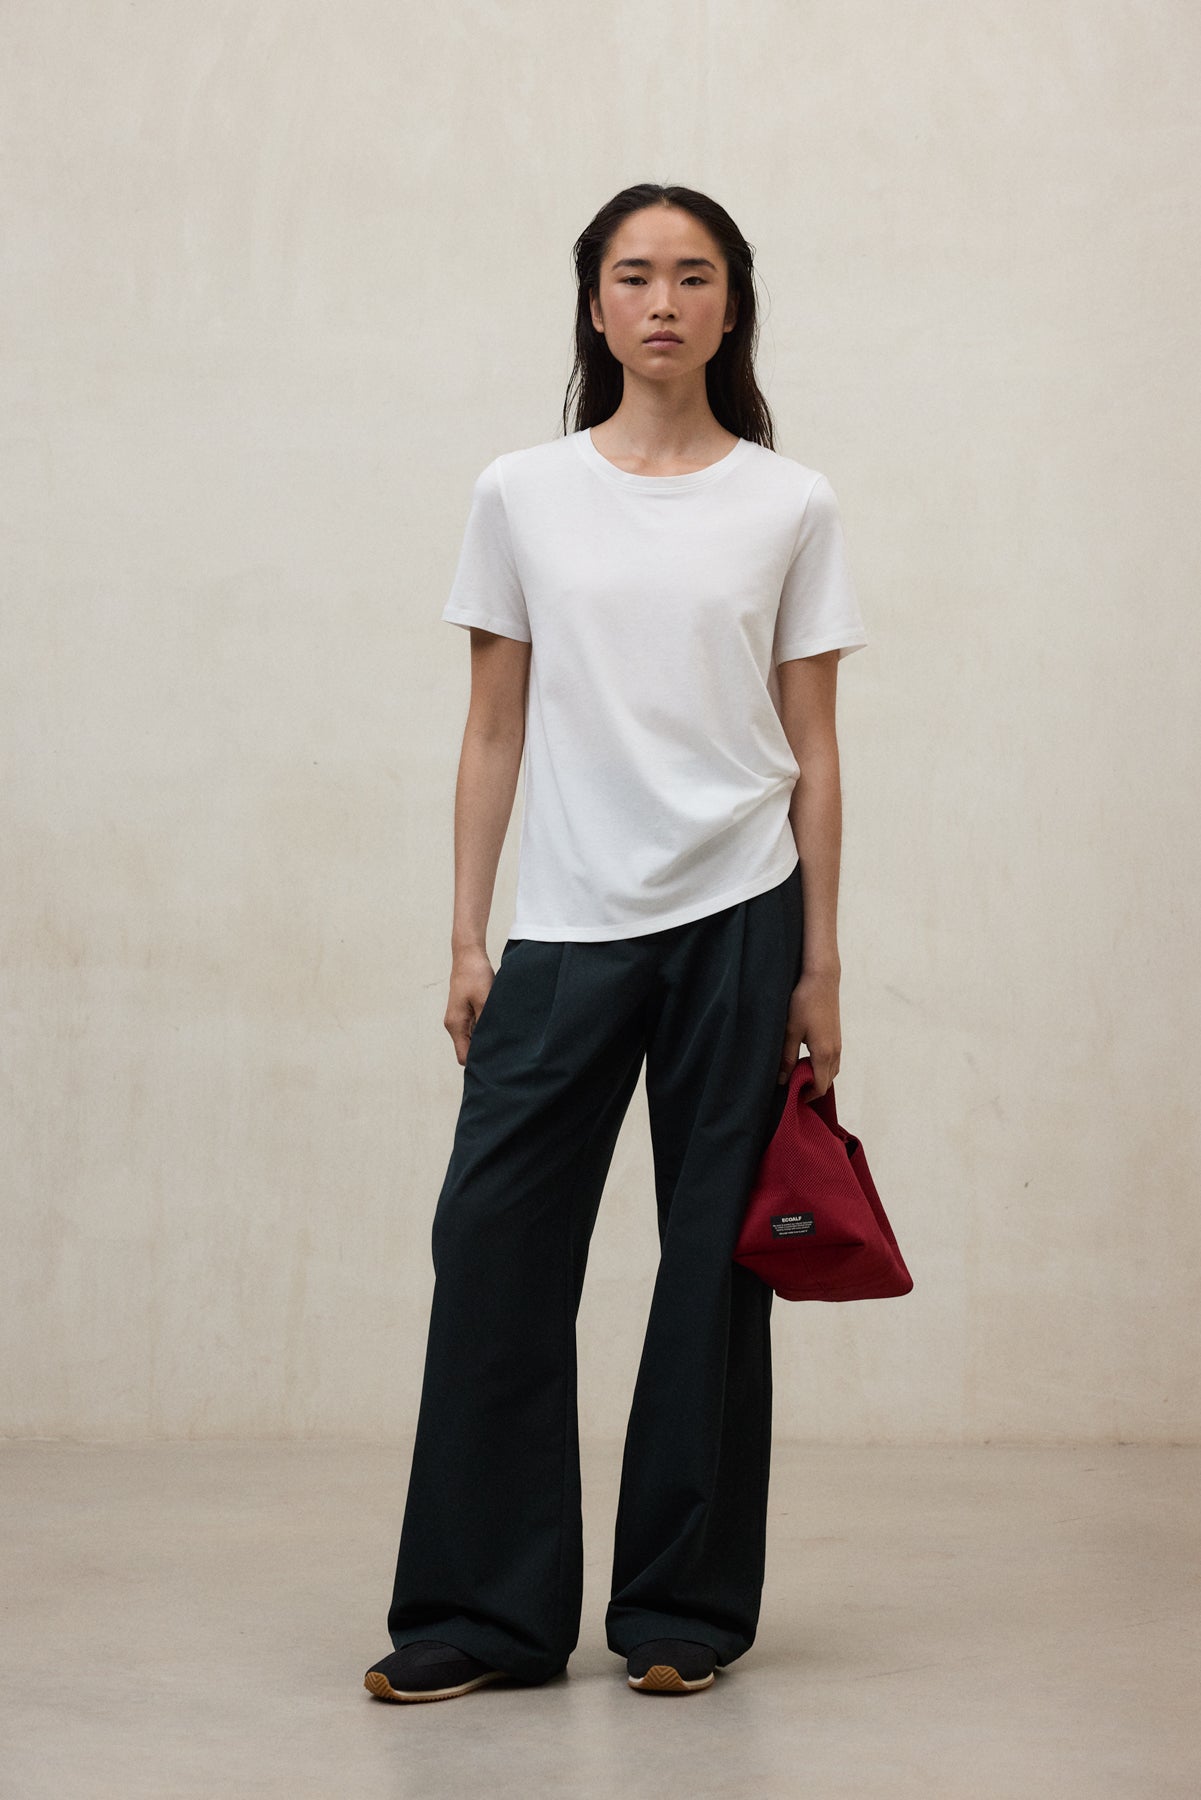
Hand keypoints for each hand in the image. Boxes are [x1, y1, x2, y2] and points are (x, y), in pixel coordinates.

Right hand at [445, 944, 495, 1066]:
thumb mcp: (485, 1001)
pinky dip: (486, 1030)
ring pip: (472, 1039)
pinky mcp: (465, 1012)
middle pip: (468, 1050)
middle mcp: (455, 1025)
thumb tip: (492, 1046)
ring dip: (486, 1041)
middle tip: (506, 1054)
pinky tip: (499, 1027)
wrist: (468, 955)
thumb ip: (487, 1025)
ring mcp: (459, 1019)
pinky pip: (475, 1028)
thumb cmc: (475, 975)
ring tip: (505, 1040)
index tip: (497, 1064)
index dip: (479, 1064)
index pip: (464, 1056)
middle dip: (485, 1053)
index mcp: (456, 1025)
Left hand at [777, 969, 841, 1095]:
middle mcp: (835, 1052)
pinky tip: (805, 1060)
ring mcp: (838, 1044)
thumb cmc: (804, 1003)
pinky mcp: (836, 1036)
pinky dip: (821, 1067)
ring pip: (831, 1071)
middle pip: (827, 1082)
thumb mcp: (790, 1032)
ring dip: (817, 1077)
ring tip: (797, 1074)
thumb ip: (786, 1058)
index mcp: (823, 1054)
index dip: (807, 1096)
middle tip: (791, 1087)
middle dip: (811, 1088)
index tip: (791, 1096)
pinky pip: (832, 1061)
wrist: (821, 980)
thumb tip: (782, 1080)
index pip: (820, 1087)